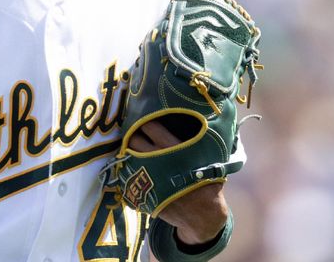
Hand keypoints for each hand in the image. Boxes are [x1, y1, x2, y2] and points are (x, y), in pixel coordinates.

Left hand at [128, 120, 228, 244]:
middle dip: (134, 135)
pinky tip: (133, 169)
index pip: (149, 125)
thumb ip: (198, 137)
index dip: (146, 121)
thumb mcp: (207, 155)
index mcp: (172, 147)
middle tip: (137, 135)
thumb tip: (195, 118)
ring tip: (133, 151)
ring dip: (129, 152)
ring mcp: (146, 176)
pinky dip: (127, 171)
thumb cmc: (206, 181)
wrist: (201, 214)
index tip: (146, 121)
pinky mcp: (141, 192)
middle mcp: (156, 159)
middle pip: (134, 139)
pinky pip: (126, 176)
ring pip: (127, 156)